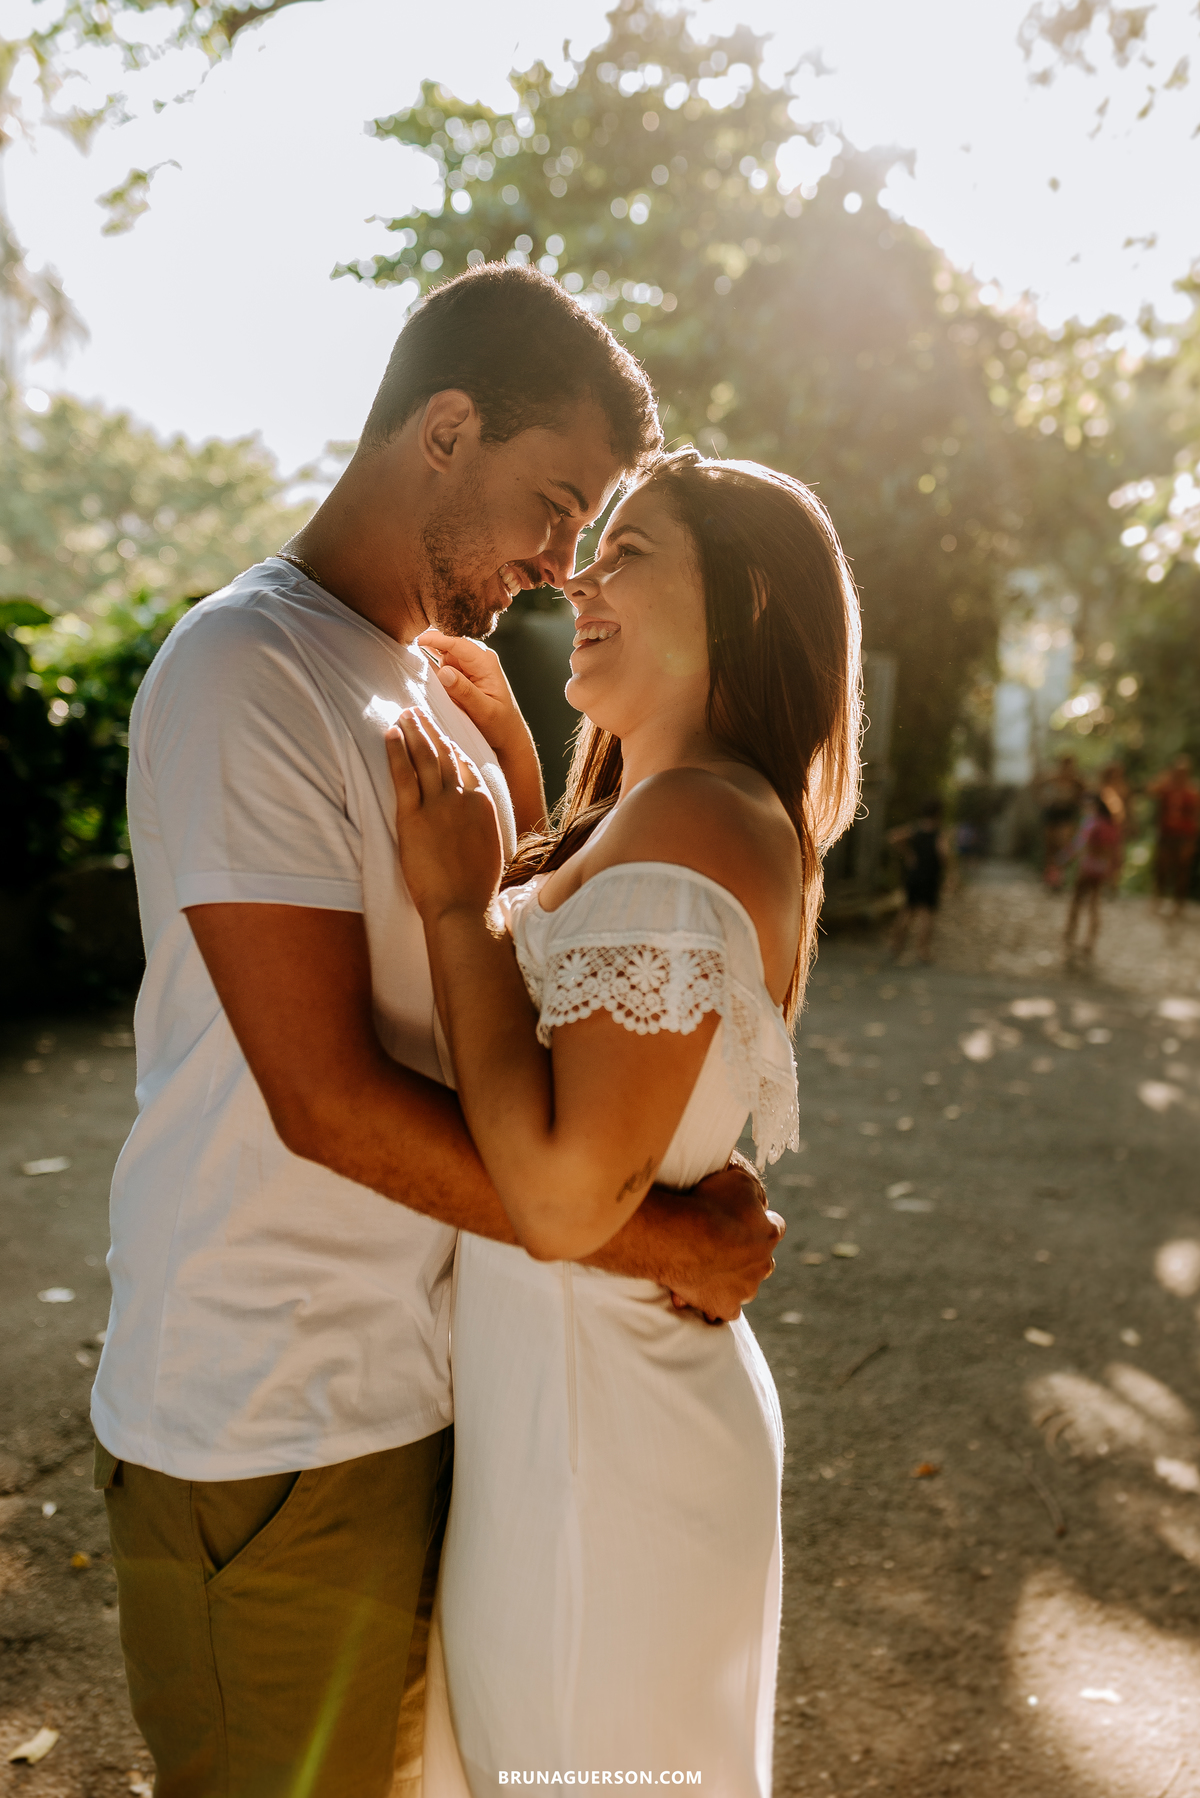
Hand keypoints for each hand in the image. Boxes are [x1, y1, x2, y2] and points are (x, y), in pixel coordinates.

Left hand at [385, 710, 502, 920]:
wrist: (462, 905)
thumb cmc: (476, 885)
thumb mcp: (489, 846)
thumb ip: (479, 823)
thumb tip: (472, 817)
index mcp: (482, 802)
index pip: (464, 764)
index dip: (449, 745)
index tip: (440, 735)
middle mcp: (462, 797)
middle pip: (444, 753)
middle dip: (429, 729)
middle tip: (416, 711)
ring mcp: (438, 805)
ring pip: (424, 758)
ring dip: (413, 732)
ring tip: (403, 715)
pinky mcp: (413, 816)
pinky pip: (403, 775)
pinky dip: (396, 752)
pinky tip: (390, 735)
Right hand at [419, 629, 546, 834]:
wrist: (508, 738)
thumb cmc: (501, 726)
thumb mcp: (484, 711)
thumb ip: (465, 691)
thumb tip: (444, 671)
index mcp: (485, 662)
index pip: (457, 643)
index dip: (436, 640)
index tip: (417, 640)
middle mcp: (477, 660)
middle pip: (447, 646)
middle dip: (429, 649)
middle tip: (408, 654)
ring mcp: (468, 667)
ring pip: (442, 657)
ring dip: (429, 663)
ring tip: (413, 669)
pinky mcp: (461, 677)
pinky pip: (442, 669)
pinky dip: (432, 673)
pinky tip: (423, 679)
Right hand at [667, 1152, 784, 1323]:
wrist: (684, 1238)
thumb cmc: (710, 1203)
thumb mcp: (739, 1181)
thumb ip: (753, 1192)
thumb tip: (759, 1203)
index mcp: (769, 1234)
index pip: (775, 1227)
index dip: (759, 1223)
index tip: (742, 1220)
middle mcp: (763, 1264)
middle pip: (761, 1262)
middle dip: (746, 1256)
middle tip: (719, 1247)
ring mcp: (746, 1289)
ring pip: (744, 1287)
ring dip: (729, 1281)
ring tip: (702, 1272)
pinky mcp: (725, 1307)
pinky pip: (724, 1309)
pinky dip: (714, 1303)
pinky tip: (697, 1295)